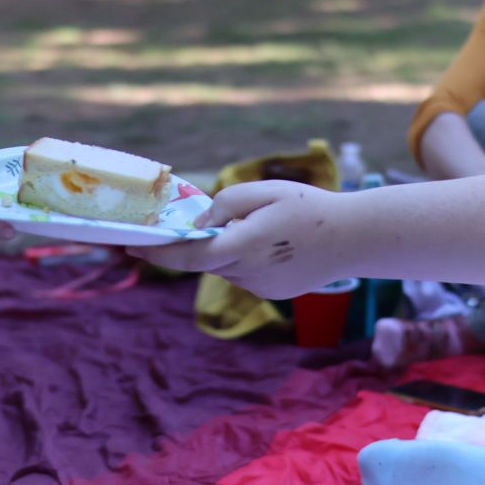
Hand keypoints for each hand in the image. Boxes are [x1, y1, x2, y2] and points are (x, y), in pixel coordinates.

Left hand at [129, 180, 348, 299]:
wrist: (354, 238)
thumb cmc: (310, 206)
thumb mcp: (265, 191)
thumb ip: (226, 204)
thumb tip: (201, 222)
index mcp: (243, 246)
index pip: (188, 254)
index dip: (156, 252)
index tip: (129, 245)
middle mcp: (247, 273)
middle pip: (206, 256)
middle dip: (203, 239)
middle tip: (223, 216)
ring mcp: (259, 287)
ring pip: (225, 264)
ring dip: (228, 246)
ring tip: (266, 227)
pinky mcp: (270, 293)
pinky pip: (243, 272)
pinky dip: (245, 257)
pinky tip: (275, 243)